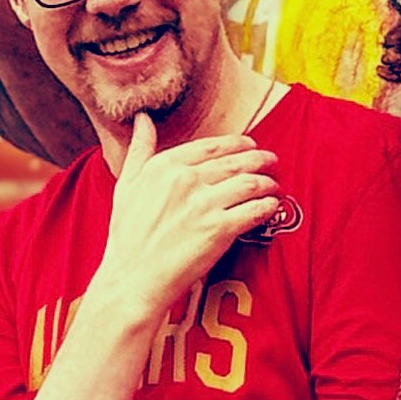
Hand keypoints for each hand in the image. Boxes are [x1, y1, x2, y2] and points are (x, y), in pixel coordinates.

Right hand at [95, 114, 283, 312]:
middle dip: (260, 159)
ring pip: (250, 183)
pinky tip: (273, 206)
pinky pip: (254, 210)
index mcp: (164, 166)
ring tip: (274, 185)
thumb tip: (142, 119)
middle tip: (272, 161)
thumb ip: (139, 148)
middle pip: (236, 162)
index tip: (250, 145)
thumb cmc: (126, 237)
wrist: (132, 280)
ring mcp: (204, 204)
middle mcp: (186, 179)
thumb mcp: (126, 185)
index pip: (211, 146)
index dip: (236, 143)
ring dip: (268, 183)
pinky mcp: (219, 230)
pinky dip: (268, 206)